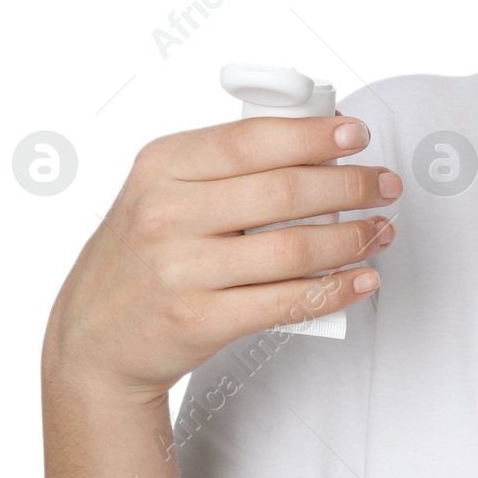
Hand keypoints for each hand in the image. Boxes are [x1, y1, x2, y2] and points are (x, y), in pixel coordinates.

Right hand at [41, 113, 401, 405]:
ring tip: (380, 231)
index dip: (315, 134)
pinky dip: (336, 290)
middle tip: (386, 185)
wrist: (91, 342)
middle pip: (285, 191)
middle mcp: (166, 214)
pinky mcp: (199, 321)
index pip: (253, 138)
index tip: (358, 135)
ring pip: (295, 248)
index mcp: (161, 166)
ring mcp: (181, 270)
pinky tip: (362, 278)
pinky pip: (287, 302)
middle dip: (352, 185)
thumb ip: (224, 164)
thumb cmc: (143, 255)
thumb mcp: (160, 190)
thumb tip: (319, 138)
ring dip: (353, 237)